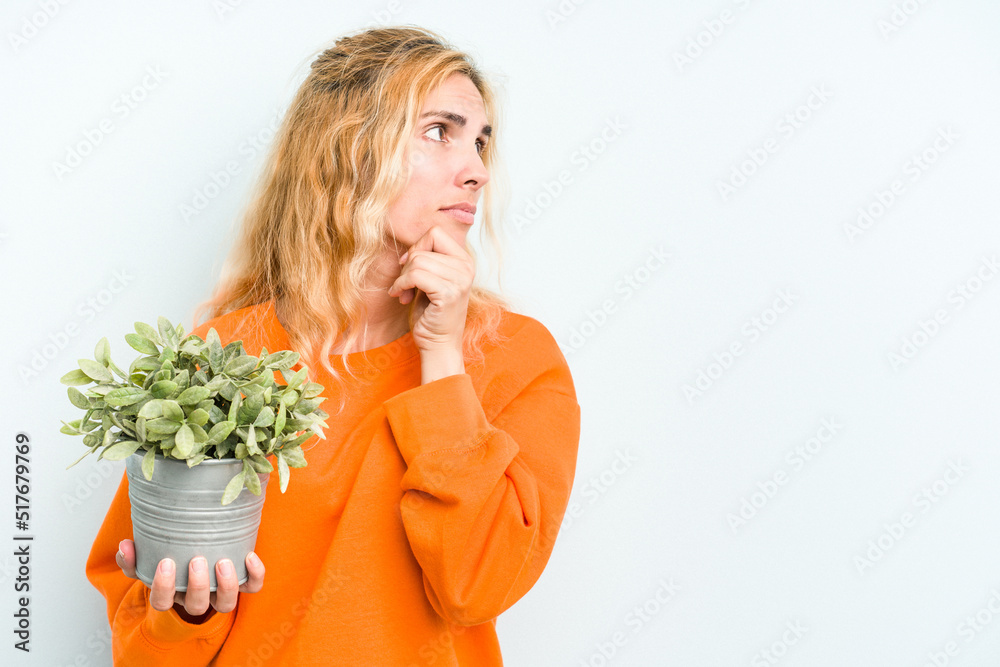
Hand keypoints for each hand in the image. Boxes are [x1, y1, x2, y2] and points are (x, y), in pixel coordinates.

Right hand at [116, 539, 264, 622]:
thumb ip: (133, 556)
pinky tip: (250, 556)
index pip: (162, 603)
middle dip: (198, 586)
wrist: (196, 555)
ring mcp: (220, 593)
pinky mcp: (243, 583)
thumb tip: (125, 545)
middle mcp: (197, 598)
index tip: (166, 563)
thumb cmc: (171, 560)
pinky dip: (255, 575)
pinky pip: (253, 587)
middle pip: (198, 607)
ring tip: (222, 562)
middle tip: (196, 560)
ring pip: (226, 604)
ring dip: (227, 585)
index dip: (164, 588)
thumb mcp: (148, 559)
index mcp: (172, 594)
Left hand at [387, 225, 473, 352]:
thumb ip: (428, 259)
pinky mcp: (448, 293)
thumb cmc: (432, 313)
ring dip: (403, 278)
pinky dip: (401, 285)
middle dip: (407, 264)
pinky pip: (415, 276)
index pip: (435, 233)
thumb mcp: (432, 279)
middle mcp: (466, 267)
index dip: (417, 247)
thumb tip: (410, 248)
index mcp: (465, 261)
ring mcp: (460, 280)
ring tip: (404, 293)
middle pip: (424, 247)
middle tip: (405, 284)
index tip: (409, 265)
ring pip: (417, 261)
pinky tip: (401, 297)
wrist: (439, 344)